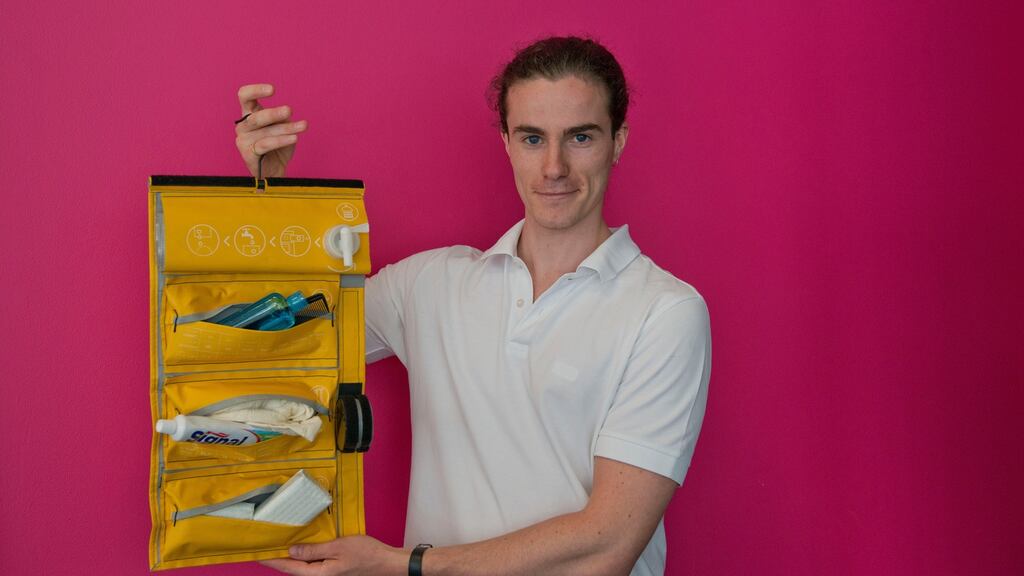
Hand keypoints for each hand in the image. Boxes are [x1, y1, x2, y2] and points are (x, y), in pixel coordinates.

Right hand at [235, 84, 307, 177]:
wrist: (275, 168)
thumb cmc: (278, 144)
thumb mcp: (282, 126)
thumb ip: (281, 118)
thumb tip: (286, 112)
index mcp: (249, 114)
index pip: (244, 96)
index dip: (255, 90)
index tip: (273, 89)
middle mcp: (243, 125)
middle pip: (256, 116)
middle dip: (274, 113)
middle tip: (289, 110)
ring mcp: (243, 140)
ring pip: (265, 131)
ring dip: (286, 128)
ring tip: (303, 126)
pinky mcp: (248, 153)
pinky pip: (266, 144)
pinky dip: (282, 140)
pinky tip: (295, 138)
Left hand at [260, 535, 406, 575]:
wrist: (385, 562)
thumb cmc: (365, 554)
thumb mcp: (338, 547)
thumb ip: (313, 550)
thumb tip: (291, 551)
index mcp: (318, 574)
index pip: (287, 567)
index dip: (270, 560)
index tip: (256, 553)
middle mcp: (319, 575)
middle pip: (292, 567)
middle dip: (277, 557)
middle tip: (263, 544)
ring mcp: (326, 572)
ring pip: (301, 565)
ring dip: (290, 555)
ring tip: (277, 543)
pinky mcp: (331, 568)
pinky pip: (312, 561)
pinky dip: (303, 554)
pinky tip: (300, 545)